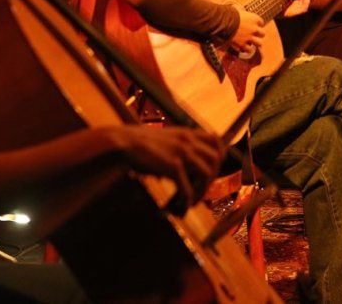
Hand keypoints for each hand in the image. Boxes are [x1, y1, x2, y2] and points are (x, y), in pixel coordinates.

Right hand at [110, 126, 224, 205]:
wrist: (122, 143)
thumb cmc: (138, 143)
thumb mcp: (164, 139)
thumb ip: (177, 148)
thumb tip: (183, 171)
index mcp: (186, 133)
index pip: (215, 141)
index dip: (219, 156)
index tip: (213, 170)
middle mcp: (188, 141)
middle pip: (215, 159)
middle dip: (211, 178)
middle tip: (200, 191)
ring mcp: (182, 153)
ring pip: (206, 175)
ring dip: (201, 192)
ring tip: (189, 202)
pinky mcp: (173, 167)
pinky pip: (188, 189)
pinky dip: (185, 202)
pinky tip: (178, 208)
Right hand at [229, 6, 265, 54]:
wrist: (223, 23)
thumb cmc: (229, 15)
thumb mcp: (237, 10)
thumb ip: (240, 12)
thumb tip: (237, 8)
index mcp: (254, 19)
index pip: (261, 22)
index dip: (258, 24)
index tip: (255, 25)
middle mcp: (254, 29)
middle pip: (263, 33)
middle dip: (260, 34)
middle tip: (256, 35)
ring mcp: (249, 37)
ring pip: (259, 43)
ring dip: (256, 43)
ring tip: (253, 43)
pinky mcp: (243, 44)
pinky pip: (249, 50)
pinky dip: (247, 49)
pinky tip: (245, 47)